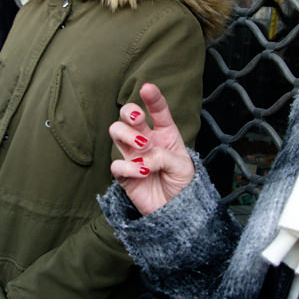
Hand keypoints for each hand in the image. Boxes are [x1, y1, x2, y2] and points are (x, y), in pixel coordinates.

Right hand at [109, 83, 194, 215]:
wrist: (175, 210)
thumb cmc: (181, 183)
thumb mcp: (183, 166)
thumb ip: (164, 155)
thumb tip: (143, 157)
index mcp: (165, 133)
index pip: (158, 110)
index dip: (152, 98)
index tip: (147, 88)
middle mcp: (146, 140)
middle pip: (128, 115)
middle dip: (130, 112)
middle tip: (138, 119)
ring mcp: (132, 155)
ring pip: (116, 131)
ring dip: (127, 135)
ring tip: (142, 147)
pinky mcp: (124, 173)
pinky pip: (117, 163)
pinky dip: (129, 166)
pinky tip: (143, 172)